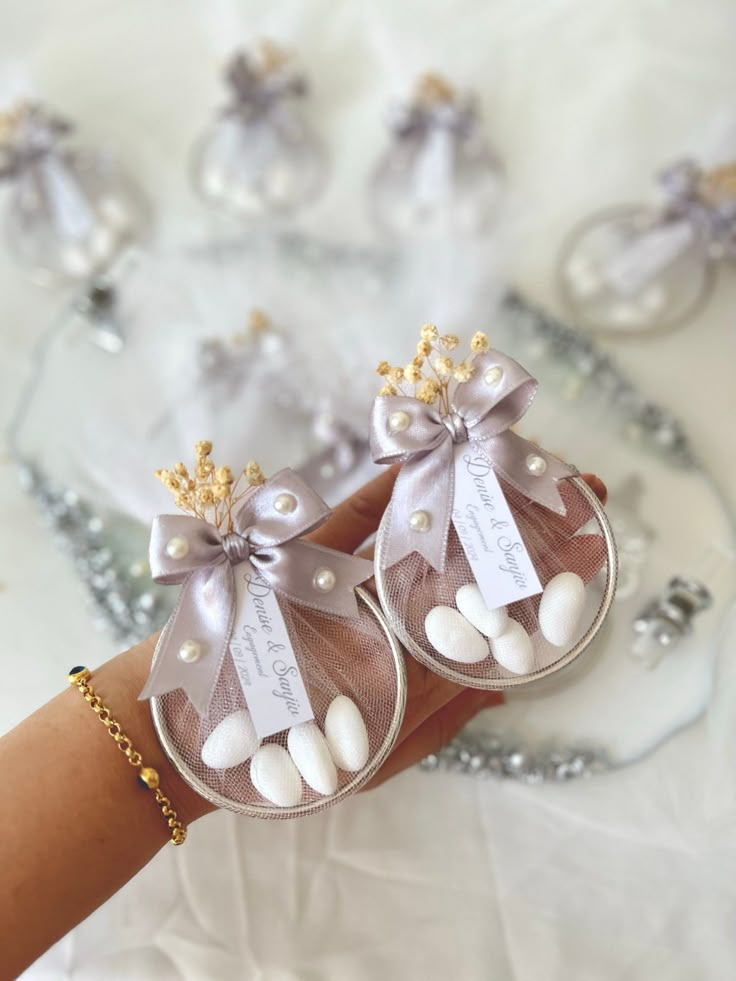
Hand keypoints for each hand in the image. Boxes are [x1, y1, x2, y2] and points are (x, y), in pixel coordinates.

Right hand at [307, 465, 606, 788]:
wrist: (201, 743)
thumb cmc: (293, 763)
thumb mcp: (381, 753)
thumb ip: (438, 715)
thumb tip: (506, 687)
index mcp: (418, 656)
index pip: (497, 611)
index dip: (548, 581)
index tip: (597, 548)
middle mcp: (392, 611)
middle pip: (467, 558)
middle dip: (523, 522)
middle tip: (581, 485)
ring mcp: (355, 579)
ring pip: (419, 527)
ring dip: (469, 489)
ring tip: (522, 455)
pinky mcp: (310, 559)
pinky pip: (355, 517)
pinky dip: (390, 487)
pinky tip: (428, 452)